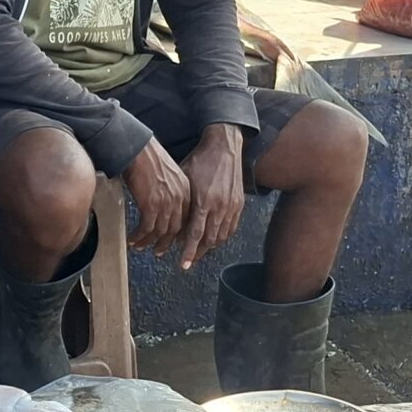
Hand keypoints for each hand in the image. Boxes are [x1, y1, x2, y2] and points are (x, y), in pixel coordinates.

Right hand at [123, 139, 190, 252]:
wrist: (137, 149)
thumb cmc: (148, 157)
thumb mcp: (168, 174)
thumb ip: (170, 190)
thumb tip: (162, 203)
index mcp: (185, 190)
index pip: (185, 218)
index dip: (177, 232)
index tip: (170, 239)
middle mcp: (178, 198)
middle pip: (175, 229)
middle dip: (165, 243)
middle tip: (158, 250)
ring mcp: (166, 203)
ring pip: (160, 232)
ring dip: (149, 242)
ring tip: (140, 246)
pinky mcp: (151, 206)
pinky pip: (146, 229)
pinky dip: (139, 237)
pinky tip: (132, 239)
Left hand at [173, 126, 246, 270]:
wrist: (224, 146)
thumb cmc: (200, 161)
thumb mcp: (184, 179)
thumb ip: (181, 202)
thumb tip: (172, 223)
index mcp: (204, 201)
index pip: (195, 234)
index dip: (189, 251)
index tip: (183, 265)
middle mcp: (220, 206)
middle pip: (209, 240)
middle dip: (198, 253)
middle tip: (188, 261)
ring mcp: (232, 206)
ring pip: (222, 236)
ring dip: (210, 247)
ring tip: (199, 251)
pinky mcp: (239, 204)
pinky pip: (232, 228)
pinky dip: (222, 237)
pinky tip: (213, 239)